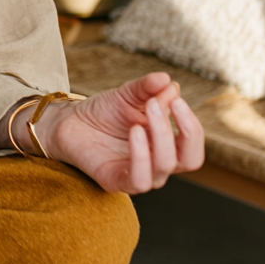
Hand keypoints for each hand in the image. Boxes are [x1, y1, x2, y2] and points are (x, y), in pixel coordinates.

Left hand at [29, 73, 204, 192]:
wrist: (70, 122)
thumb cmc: (104, 112)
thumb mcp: (127, 95)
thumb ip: (148, 89)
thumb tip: (170, 82)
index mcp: (167, 145)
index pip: (194, 143)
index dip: (191, 123)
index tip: (175, 98)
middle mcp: (158, 164)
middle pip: (190, 159)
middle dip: (182, 130)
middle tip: (157, 104)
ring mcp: (140, 175)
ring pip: (164, 167)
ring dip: (160, 137)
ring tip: (143, 113)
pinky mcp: (117, 182)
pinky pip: (139, 180)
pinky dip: (141, 157)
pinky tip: (135, 132)